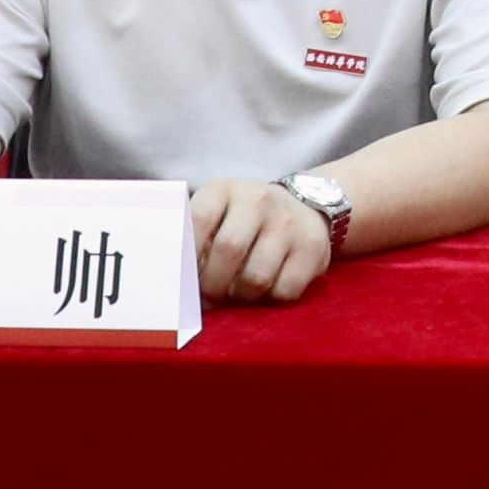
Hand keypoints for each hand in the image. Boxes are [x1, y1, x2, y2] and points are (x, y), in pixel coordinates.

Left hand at [193, 179, 336, 304]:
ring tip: (238, 292)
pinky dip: (271, 299)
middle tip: (209, 297)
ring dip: (241, 296)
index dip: (186, 255)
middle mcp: (259, 200)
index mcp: (225, 190)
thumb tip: (175, 285)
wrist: (305, 204)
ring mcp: (289, 222)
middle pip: (229, 249)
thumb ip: (192, 241)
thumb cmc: (243, 220)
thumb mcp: (216, 214)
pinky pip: (285, 290)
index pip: (199, 218)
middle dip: (212, 285)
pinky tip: (267, 287)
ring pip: (256, 278)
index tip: (182, 278)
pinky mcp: (313, 247)